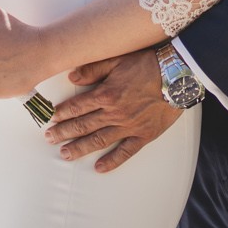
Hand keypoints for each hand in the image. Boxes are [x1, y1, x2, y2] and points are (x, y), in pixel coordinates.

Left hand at [41, 46, 180, 172]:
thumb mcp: (117, 59)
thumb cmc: (147, 64)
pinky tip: (99, 168)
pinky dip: (112, 161)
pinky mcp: (144, 135)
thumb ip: (93, 69)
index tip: (50, 119)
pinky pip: (125, 152)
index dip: (62, 113)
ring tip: (65, 154)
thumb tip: (71, 77)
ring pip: (99, 140)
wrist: (177, 75)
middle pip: (83, 125)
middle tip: (49, 139)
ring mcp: (129, 126)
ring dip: (80, 148)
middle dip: (64, 132)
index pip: (77, 106)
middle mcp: (114, 113)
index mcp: (106, 94)